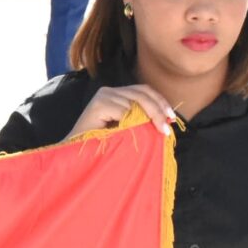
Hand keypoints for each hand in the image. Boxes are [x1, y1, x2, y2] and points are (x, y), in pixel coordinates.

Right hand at [62, 82, 179, 139]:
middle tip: (166, 129)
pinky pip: (123, 112)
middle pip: (142, 93)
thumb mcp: (127, 129)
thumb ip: (141, 119)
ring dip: (144, 120)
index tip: (171, 118)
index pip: (144, 91)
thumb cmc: (102, 146)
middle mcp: (108, 91)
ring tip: (150, 134)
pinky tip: (125, 134)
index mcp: (116, 94)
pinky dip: (128, 123)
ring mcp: (102, 96)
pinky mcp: (97, 105)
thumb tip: (167, 118)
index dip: (160, 102)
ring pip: (134, 103)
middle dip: (158, 110)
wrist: (76, 156)